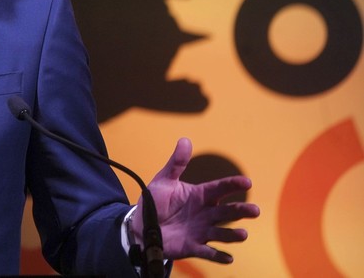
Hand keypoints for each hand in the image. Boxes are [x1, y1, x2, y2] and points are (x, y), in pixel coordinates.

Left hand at [132, 137, 259, 262]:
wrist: (142, 226)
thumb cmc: (156, 202)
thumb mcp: (164, 180)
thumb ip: (176, 163)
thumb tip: (185, 139)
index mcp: (200, 195)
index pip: (219, 188)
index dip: (233, 185)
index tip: (247, 182)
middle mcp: (205, 213)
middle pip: (226, 212)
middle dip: (241, 211)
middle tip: (255, 210)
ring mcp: (201, 231)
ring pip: (221, 233)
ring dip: (232, 235)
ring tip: (242, 234)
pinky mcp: (193, 246)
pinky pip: (208, 252)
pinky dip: (218, 256)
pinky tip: (228, 258)